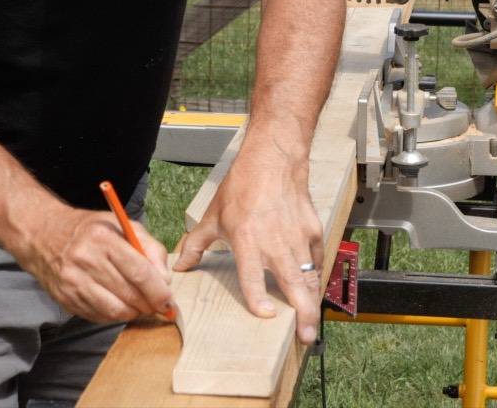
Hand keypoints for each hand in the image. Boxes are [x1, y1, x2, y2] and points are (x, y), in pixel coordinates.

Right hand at [16, 208, 173, 323]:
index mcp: (103, 238)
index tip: (168, 300)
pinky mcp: (65, 299)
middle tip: (157, 304)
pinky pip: (99, 316)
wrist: (43, 235)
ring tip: (138, 304)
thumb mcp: (123, 225)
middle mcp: (85, 260)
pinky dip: (114, 314)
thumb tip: (165, 279)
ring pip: (115, 311)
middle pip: (129, 295)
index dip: (158, 291)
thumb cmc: (89, 230)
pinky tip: (117, 302)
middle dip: (149, 304)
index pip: (139, 272)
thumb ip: (150, 247)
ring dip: (133, 312)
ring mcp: (72, 282)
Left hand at [172, 148, 322, 343]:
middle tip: (305, 336)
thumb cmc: (242, 186)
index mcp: (248, 241)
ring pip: (309, 276)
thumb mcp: (212, 217)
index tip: (266, 315)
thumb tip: (180, 267)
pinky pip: (316, 259)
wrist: (273, 160)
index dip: (259, 299)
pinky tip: (311, 286)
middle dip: (302, 314)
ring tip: (311, 322)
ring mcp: (297, 238)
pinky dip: (315, 275)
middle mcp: (275, 244)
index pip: (253, 278)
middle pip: (293, 285)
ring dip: (311, 300)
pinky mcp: (312, 230)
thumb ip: (196, 245)